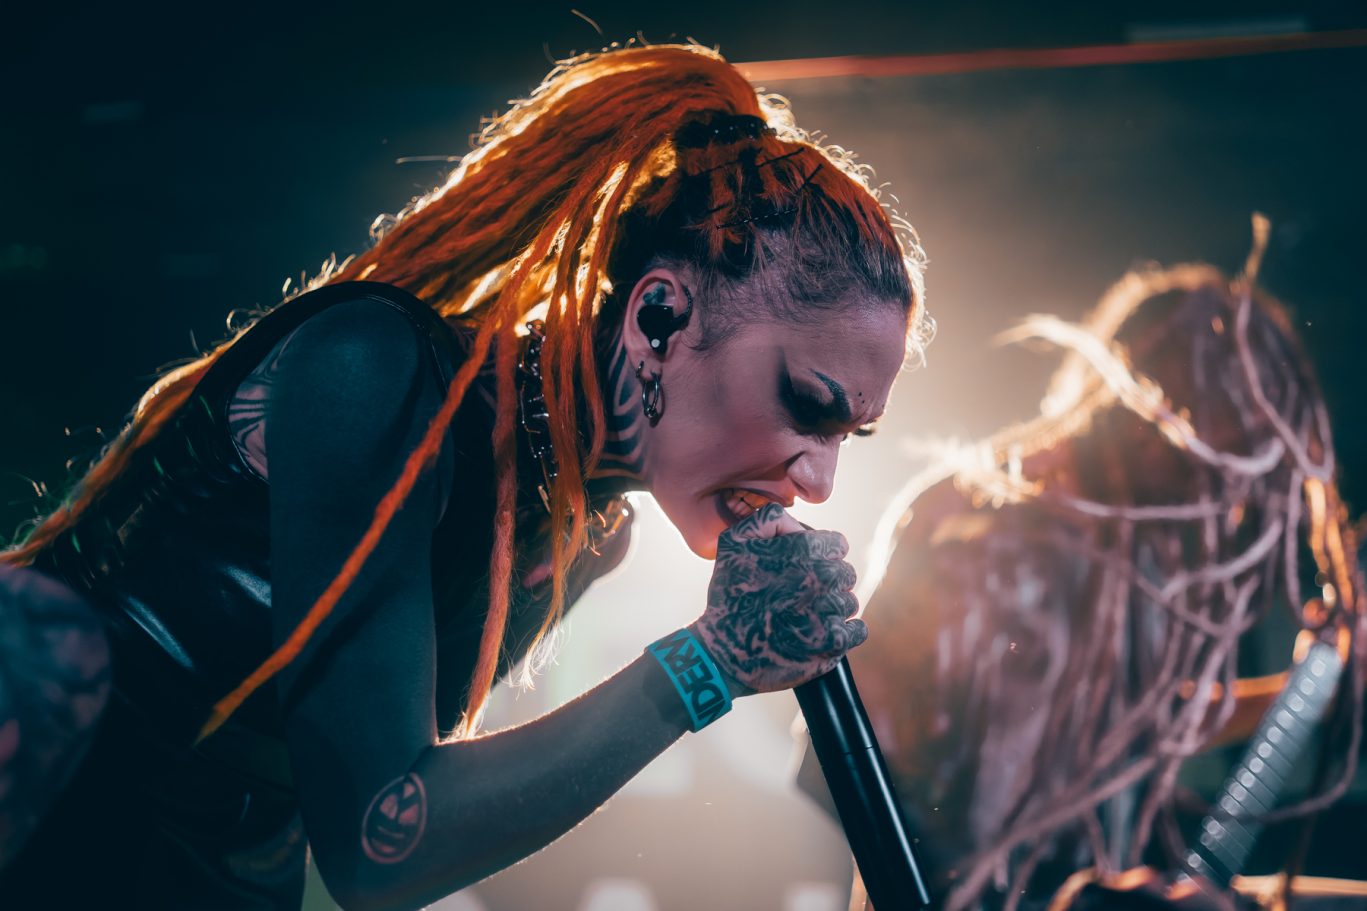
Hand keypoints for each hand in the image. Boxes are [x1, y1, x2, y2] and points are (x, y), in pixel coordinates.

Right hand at [691, 503, 865, 693]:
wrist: (725, 653)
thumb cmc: (730, 597)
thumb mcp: (734, 543)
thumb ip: (768, 519)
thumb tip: (799, 524)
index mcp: (803, 549)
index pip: (838, 544)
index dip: (822, 556)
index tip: (805, 569)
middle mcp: (820, 577)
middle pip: (845, 573)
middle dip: (827, 583)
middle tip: (800, 596)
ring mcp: (829, 610)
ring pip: (849, 602)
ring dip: (832, 609)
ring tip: (803, 618)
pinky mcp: (834, 642)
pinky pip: (857, 629)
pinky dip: (843, 633)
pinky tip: (819, 634)